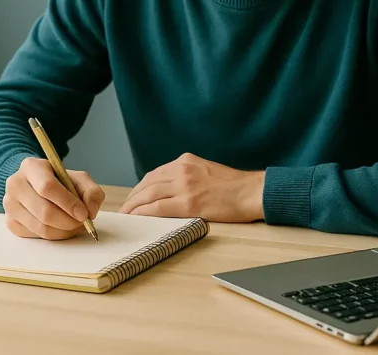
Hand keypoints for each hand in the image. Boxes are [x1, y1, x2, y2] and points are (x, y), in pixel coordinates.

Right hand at [3, 157, 104, 239]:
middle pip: (44, 211)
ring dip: (63, 231)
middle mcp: (15, 184)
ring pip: (40, 227)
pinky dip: (53, 236)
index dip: (68, 203)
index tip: (83, 214)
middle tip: (82, 223)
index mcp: (31, 166)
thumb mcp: (78, 179)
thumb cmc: (59, 182)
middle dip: (68, 221)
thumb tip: (90, 211)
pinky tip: (61, 227)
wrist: (36, 186)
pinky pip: (35, 236)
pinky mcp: (10, 221)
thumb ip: (91, 192)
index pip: (47, 187)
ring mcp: (10, 204)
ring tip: (74, 225)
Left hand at [118, 153, 264, 222]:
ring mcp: (185, 186)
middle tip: (125, 208)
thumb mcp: (207, 170)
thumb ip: (188, 176)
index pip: (155, 174)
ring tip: (127, 215)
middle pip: (148, 183)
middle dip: (133, 197)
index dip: (141, 187)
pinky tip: (137, 218)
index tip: (134, 197)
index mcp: (186, 161)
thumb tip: (171, 189)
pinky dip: (143, 213)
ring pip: (148, 195)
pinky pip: (157, 208)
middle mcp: (182, 170)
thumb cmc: (235, 186)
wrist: (252, 192)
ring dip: (134, 206)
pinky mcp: (189, 203)